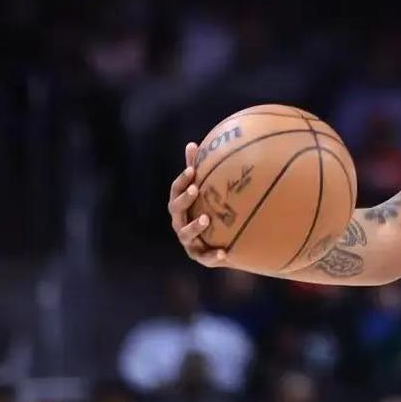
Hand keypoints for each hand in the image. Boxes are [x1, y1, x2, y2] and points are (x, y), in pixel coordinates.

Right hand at [168, 141, 229, 267]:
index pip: (176, 190)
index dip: (182, 180)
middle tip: (195, 190)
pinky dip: (213, 256)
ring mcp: (188, 240)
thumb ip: (196, 169)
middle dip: (184, 199)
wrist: (217, 242)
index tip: (192, 170)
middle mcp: (179, 222)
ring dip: (195, 226)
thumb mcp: (203, 190)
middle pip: (176, 210)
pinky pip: (205, 257)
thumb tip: (192, 143)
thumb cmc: (208, 209)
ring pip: (186, 235)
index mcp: (180, 205)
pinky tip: (224, 253)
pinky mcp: (199, 256)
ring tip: (207, 219)